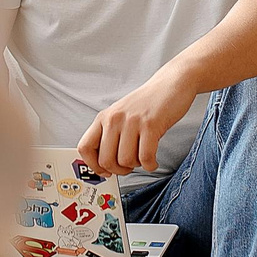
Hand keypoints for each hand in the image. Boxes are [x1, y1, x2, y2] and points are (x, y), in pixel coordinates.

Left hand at [77, 70, 197, 175]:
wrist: (171, 84)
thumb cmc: (148, 103)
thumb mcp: (121, 115)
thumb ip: (111, 135)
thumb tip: (105, 165)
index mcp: (104, 117)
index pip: (85, 147)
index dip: (93, 165)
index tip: (105, 171)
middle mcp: (114, 119)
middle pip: (106, 160)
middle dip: (119, 170)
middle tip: (130, 167)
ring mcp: (131, 122)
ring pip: (126, 161)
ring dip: (136, 166)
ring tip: (144, 158)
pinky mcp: (150, 125)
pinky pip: (145, 157)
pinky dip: (150, 165)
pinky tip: (153, 160)